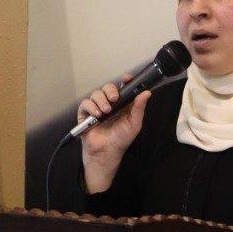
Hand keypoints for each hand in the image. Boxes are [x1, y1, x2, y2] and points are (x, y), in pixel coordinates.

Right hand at [78, 75, 150, 192]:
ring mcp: (97, 108)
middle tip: (114, 99)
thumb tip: (146, 93)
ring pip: (96, 94)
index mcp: (122, 104)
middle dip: (111, 90)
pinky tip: (97, 115)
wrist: (107, 152)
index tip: (126, 79)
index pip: (122, 87)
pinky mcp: (86, 114)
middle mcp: (109, 104)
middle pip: (107, 87)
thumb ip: (139, 108)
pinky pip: (86, 104)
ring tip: (106, 112)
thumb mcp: (134, 123)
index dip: (124, 81)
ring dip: (101, 100)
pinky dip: (91, 107)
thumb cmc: (121, 139)